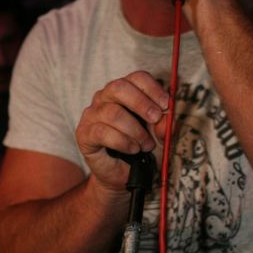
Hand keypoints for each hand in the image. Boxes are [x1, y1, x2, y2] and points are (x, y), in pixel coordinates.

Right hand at [75, 71, 168, 191]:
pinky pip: (102, 132)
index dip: (152, 88)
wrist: (123, 175)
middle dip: (141, 103)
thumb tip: (168, 117)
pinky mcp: (84, 133)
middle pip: (119, 87)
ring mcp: (92, 114)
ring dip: (134, 130)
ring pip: (112, 112)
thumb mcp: (160, 138)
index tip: (166, 105)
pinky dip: (122, 141)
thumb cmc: (140, 150)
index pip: (136, 78)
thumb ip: (165, 127)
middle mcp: (105, 98)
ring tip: (145, 145)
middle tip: (155, 118)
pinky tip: (132, 149)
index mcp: (125, 92)